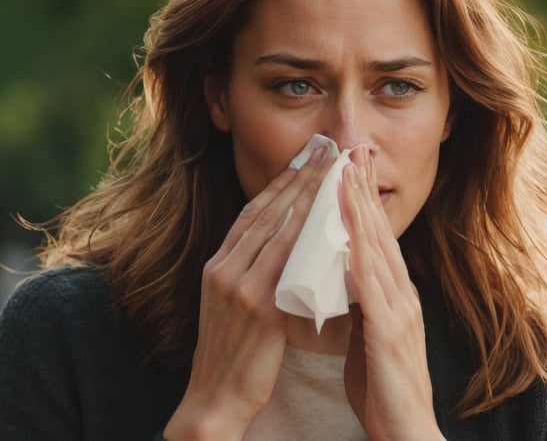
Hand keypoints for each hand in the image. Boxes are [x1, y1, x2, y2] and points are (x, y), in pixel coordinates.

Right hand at [163, 146, 332, 439]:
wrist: (214, 398)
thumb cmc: (230, 356)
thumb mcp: (230, 306)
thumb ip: (250, 275)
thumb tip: (283, 250)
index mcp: (217, 265)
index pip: (251, 213)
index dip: (279, 183)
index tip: (304, 159)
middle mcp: (223, 268)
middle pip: (265, 211)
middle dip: (297, 177)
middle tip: (324, 148)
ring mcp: (238, 285)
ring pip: (277, 229)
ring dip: (307, 195)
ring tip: (332, 170)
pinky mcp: (257, 307)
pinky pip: (287, 263)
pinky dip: (308, 236)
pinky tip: (329, 219)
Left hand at [341, 147, 443, 440]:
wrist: (404, 429)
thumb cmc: (381, 383)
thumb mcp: (366, 330)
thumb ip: (356, 297)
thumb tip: (337, 269)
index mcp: (390, 292)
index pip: (373, 235)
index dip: (361, 198)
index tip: (348, 164)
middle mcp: (399, 294)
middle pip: (379, 232)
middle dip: (364, 190)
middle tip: (352, 150)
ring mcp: (399, 312)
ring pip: (377, 252)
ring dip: (362, 213)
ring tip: (346, 177)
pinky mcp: (391, 335)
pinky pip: (375, 292)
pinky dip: (362, 262)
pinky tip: (349, 240)